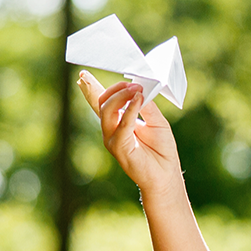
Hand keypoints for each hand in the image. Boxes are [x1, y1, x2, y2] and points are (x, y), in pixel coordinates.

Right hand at [77, 72, 182, 195]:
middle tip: (134, 84)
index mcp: (118, 122)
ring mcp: (112, 139)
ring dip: (122, 96)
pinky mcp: (118, 147)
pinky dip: (130, 110)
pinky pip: (122, 124)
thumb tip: (139, 88)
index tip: (83, 74)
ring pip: (108, 110)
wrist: (166, 176)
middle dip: (116, 89)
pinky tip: (139, 99)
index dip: (92, 87)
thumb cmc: (162, 151)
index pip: (102, 102)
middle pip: (103, 103)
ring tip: (137, 89)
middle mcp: (111, 130)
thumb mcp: (156, 121)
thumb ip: (147, 105)